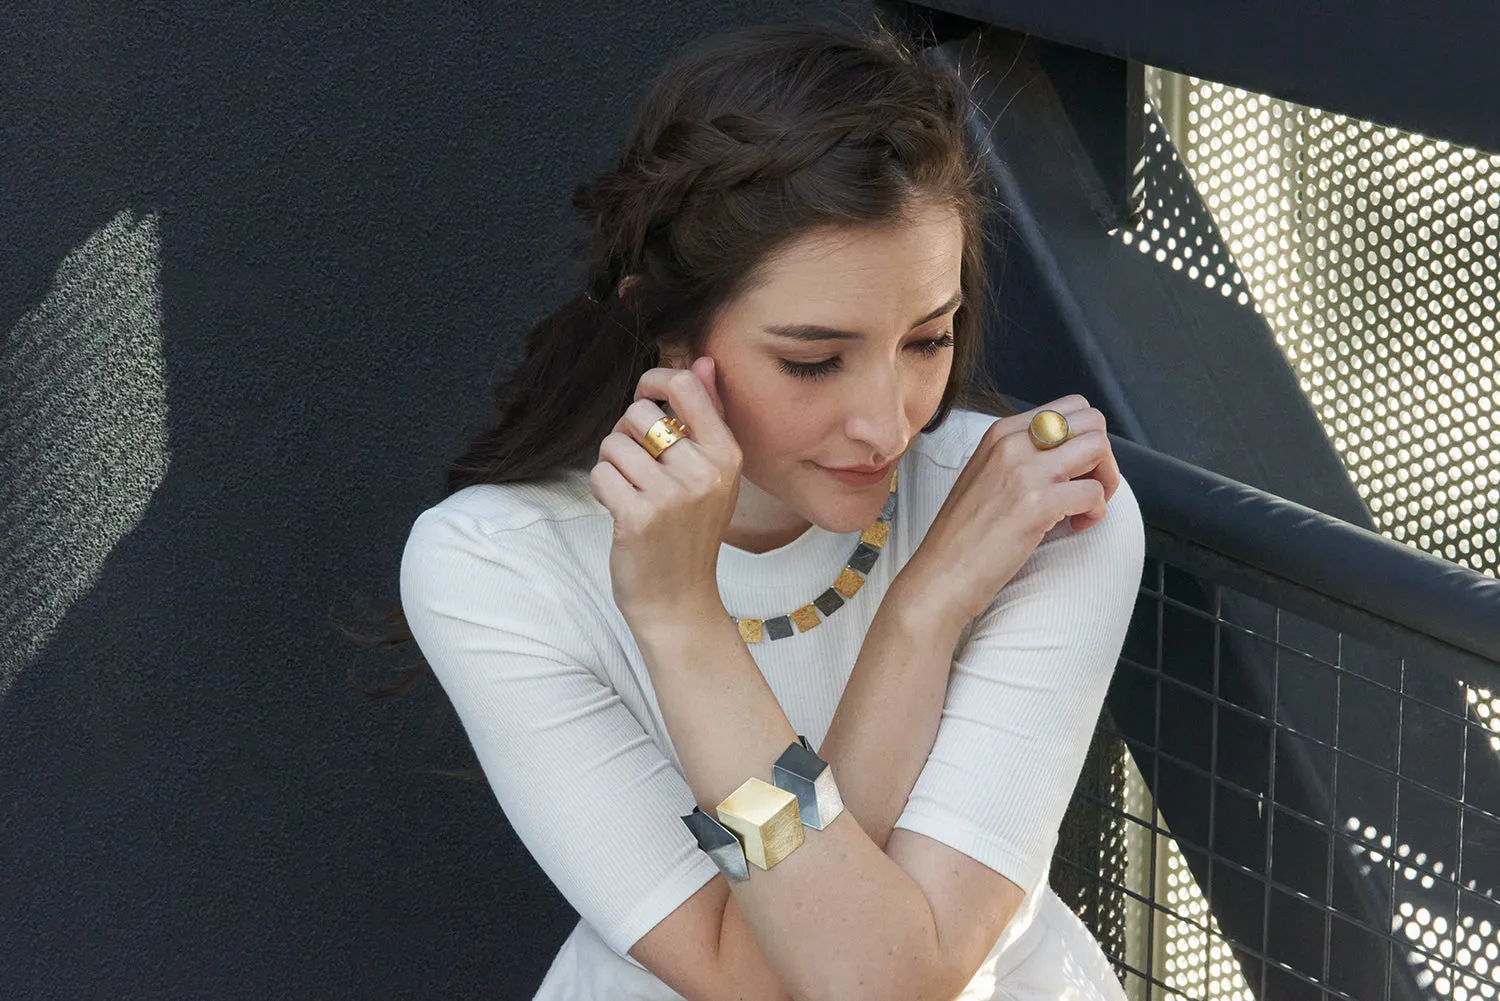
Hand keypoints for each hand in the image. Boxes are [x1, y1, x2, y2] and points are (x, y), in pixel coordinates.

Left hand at [589, 356, 743, 625]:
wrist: (680, 600)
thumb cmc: (691, 533)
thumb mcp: (713, 473)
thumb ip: (708, 415)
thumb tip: (701, 361)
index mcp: (726, 454)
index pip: (685, 386)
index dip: (653, 380)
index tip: (644, 394)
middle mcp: (704, 471)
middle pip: (639, 413)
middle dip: (626, 435)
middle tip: (637, 468)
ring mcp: (672, 495)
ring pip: (614, 443)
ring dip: (611, 465)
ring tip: (630, 491)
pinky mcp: (638, 517)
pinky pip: (600, 474)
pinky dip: (602, 489)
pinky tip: (619, 509)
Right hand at [903, 395, 1122, 627]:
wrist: (941, 573)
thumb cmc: (965, 533)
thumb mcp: (987, 475)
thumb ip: (1022, 456)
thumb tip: (1071, 455)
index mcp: (1000, 433)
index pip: (1070, 407)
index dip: (1084, 440)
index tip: (1073, 473)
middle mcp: (1012, 443)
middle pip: (1092, 421)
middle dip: (1102, 456)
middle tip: (1088, 488)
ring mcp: (1024, 471)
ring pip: (1099, 447)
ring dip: (1105, 481)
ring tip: (1084, 509)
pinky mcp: (1037, 504)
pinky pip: (1094, 492)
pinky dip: (1095, 513)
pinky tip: (1075, 528)